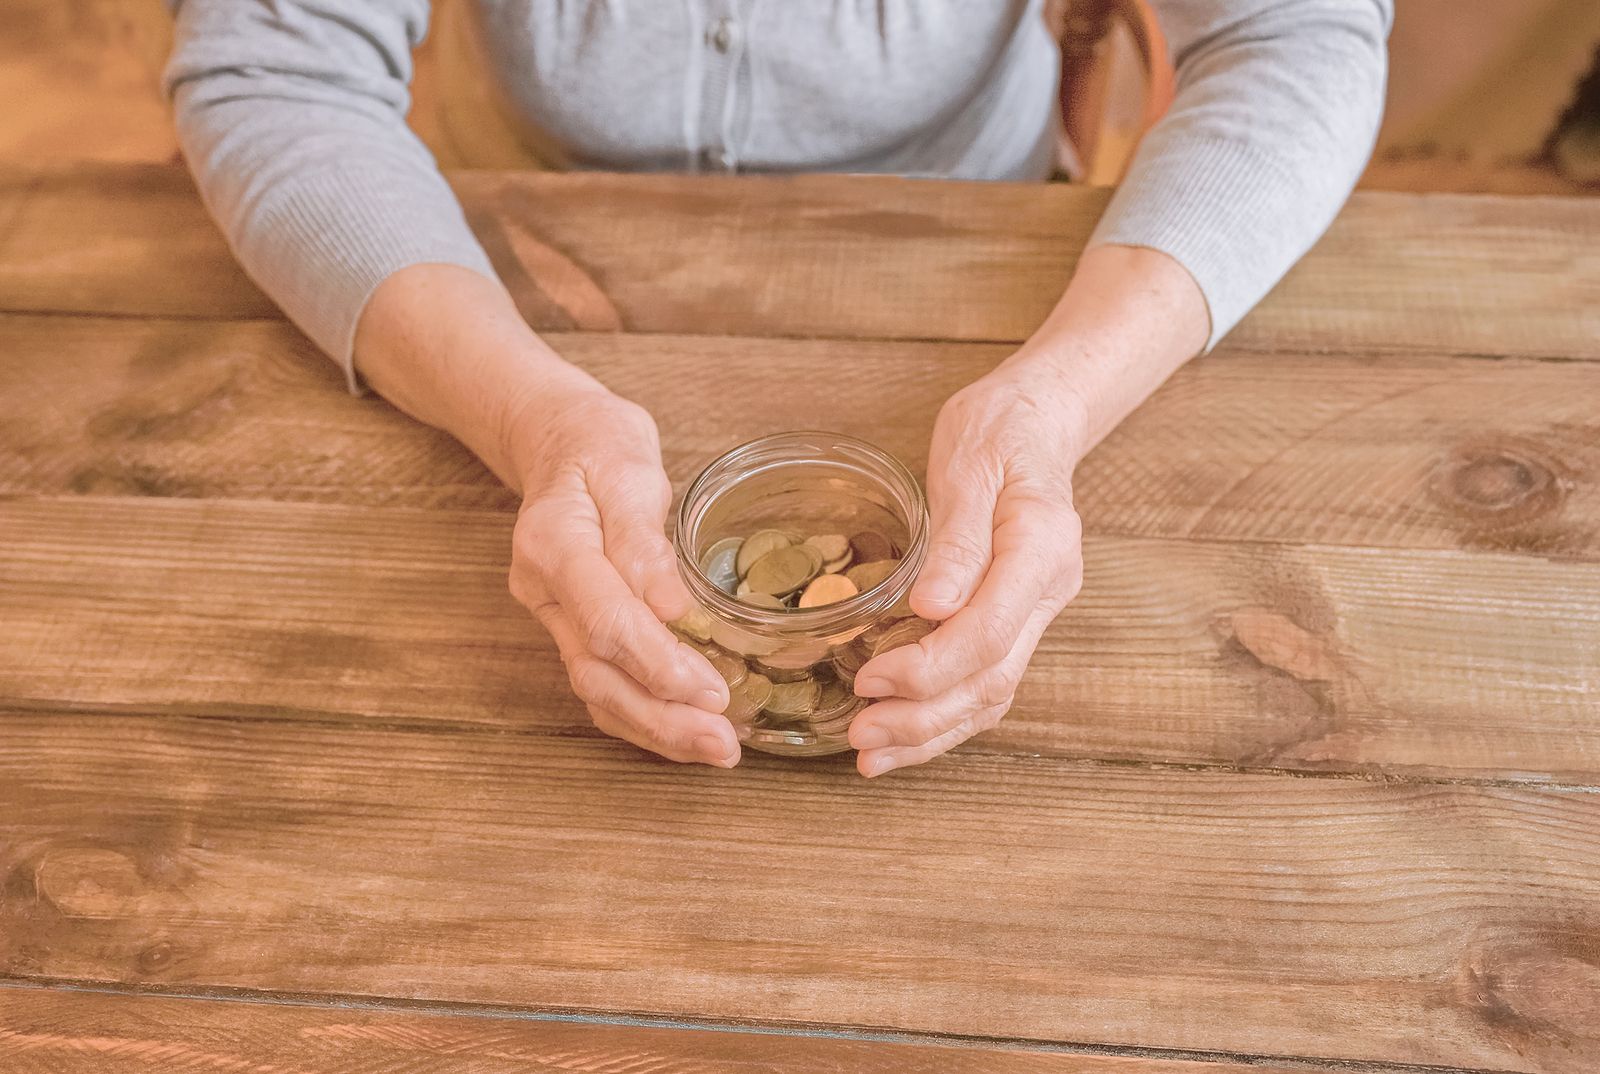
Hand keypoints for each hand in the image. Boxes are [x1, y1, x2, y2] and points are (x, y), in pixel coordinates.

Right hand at [505, 385, 740, 766]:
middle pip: (596, 673)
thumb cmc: (598, 446)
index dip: (658, 662)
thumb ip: (644, 540)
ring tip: (717, 750)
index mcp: (552, 545)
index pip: (604, 619)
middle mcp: (542, 592)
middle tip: (722, 744)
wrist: (559, 439)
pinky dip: (645, 718)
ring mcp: (552, 617)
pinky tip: (689, 736)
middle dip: (661, 717)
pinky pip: (603, 686)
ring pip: (596, 691)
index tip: (712, 689)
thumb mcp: (628, 468)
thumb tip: (676, 608)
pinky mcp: (573, 630)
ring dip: (656, 729)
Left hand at [846, 364, 1086, 775]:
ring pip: (992, 695)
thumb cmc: (998, 431)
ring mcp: (1036, 613)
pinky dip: (943, 719)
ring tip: (870, 755)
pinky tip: (900, 738)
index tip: (870, 678)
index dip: (929, 665)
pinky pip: (985, 684)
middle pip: (992, 678)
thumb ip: (958, 537)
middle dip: (923, 716)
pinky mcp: (1014, 623)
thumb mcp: (971, 463)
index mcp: (1043, 547)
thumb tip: (933, 605)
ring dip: (931, 733)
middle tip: (859, 735)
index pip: (989, 631)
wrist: (1036, 422)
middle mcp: (1048, 592)